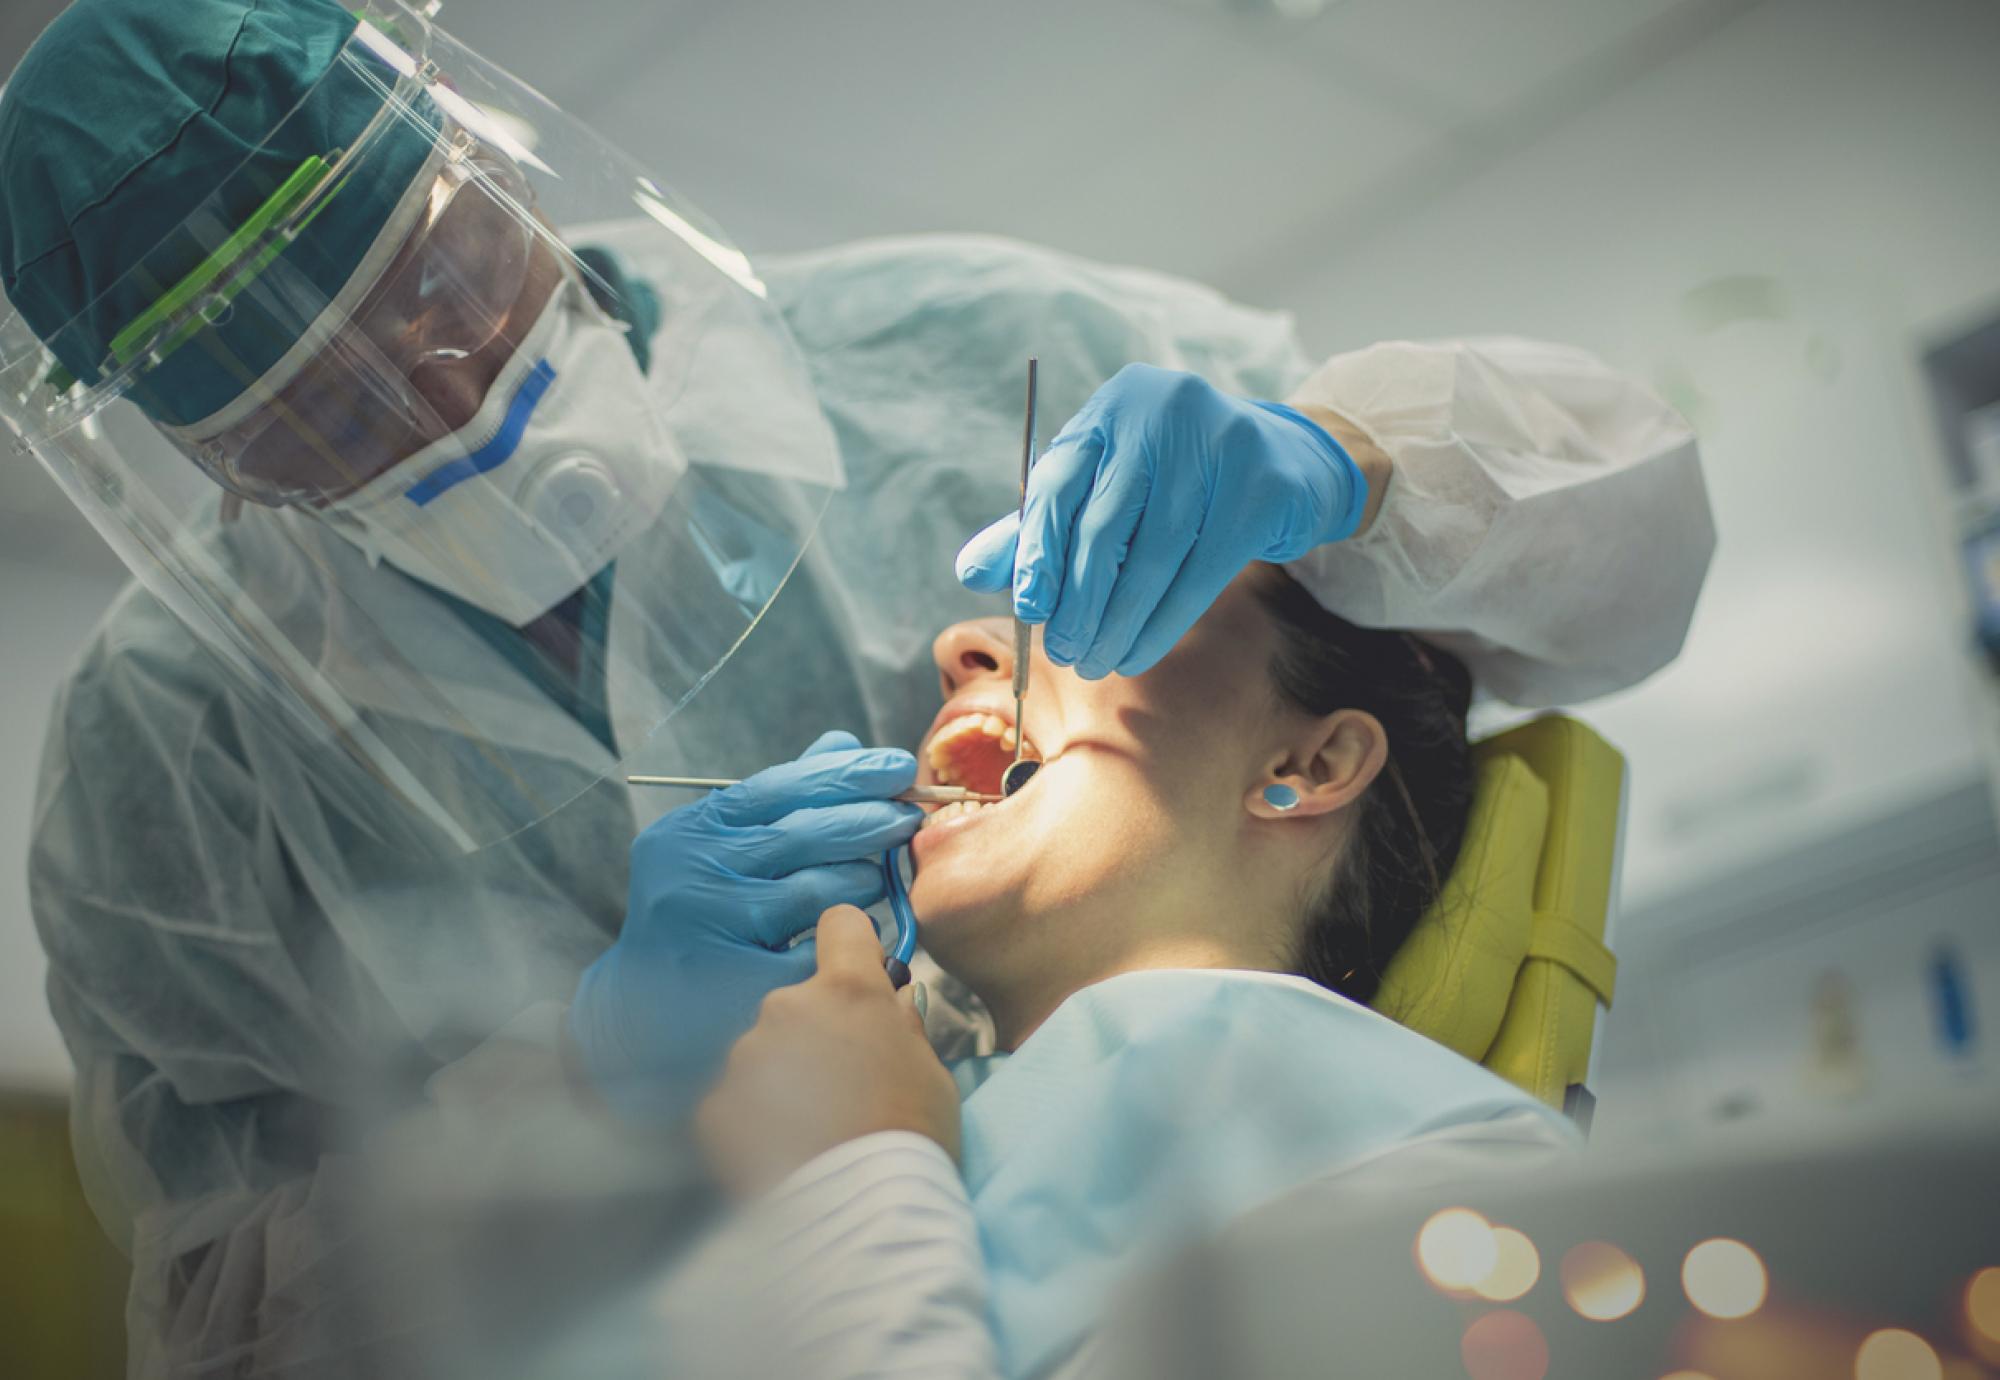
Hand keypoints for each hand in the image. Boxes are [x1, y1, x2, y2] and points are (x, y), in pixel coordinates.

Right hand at [568, 731, 920, 1121]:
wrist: (648, 1009)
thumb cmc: (703, 914)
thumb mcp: (723, 849)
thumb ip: (780, 799)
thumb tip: (841, 743)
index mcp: (691, 831)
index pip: (781, 786)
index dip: (848, 774)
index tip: (899, 765)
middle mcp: (692, 873)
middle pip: (805, 834)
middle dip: (869, 821)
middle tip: (908, 818)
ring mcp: (711, 930)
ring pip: (817, 892)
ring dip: (860, 882)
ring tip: (874, 881)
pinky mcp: (735, 983)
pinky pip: (817, 951)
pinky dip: (841, 941)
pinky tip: (850, 938)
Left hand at [697, 906, 959, 1197]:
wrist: (862, 1215)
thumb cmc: (913, 1138)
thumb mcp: (932, 1073)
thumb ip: (904, 1026)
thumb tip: (892, 1002)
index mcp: (848, 991)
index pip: (839, 926)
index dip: (850, 945)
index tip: (857, 969)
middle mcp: (787, 1007)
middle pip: (799, 1000)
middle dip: (817, 1032)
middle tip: (843, 1087)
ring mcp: (745, 1056)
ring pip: (764, 1052)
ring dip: (784, 1077)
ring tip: (813, 1131)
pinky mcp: (716, 1106)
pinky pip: (736, 1100)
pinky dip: (755, 1121)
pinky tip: (784, 1154)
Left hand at [956, 364, 1365, 677]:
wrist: (1287, 464)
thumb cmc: (1176, 483)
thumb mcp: (1106, 490)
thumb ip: (1041, 527)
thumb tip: (971, 571)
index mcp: (1112, 407)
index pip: (1058, 482)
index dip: (1036, 552)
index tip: (1026, 609)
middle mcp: (1163, 412)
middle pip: (1105, 524)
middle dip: (1078, 600)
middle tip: (1065, 652)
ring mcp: (1220, 443)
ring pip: (1154, 554)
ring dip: (1119, 620)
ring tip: (1098, 661)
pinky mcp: (1262, 486)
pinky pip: (1202, 570)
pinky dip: (1164, 621)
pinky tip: (1140, 651)